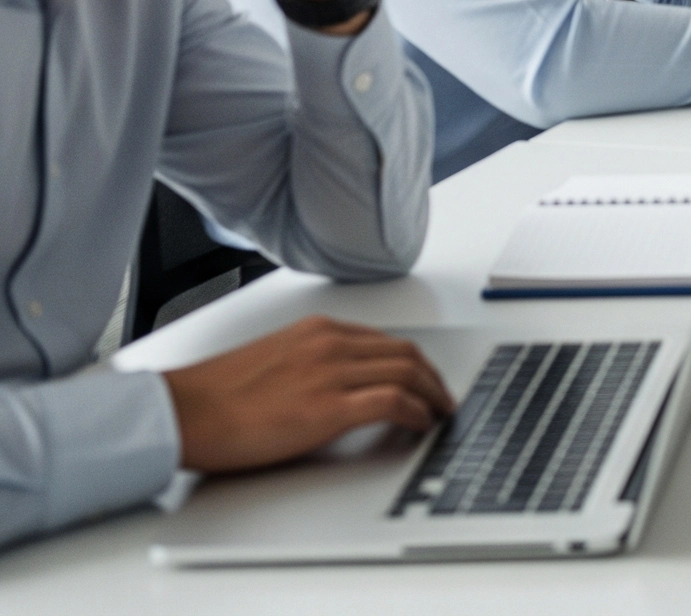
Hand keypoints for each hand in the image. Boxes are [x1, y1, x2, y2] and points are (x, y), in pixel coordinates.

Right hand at [163, 316, 452, 474]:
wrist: (182, 413)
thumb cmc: (214, 396)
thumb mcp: (273, 361)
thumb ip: (309, 362)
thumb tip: (337, 384)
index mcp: (317, 331)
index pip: (384, 340)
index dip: (413, 360)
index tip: (424, 376)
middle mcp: (329, 344)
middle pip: (405, 353)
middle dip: (433, 376)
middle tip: (443, 397)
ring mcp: (331, 373)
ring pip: (407, 372)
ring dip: (432, 394)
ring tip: (440, 412)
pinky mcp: (328, 407)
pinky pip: (393, 402)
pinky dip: (417, 411)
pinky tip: (421, 424)